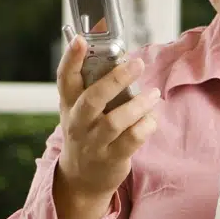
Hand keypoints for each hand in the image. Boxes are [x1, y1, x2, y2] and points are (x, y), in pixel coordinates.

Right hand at [53, 35, 160, 218]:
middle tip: (137, 64)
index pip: (65, 78)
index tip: (81, 40)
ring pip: (115, 121)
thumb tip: (122, 56)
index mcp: (69, 104)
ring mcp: (93, 142)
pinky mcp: (111, 158)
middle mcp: (78, 123)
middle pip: (92, 98)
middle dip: (115, 79)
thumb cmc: (86, 133)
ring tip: (153, 93)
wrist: (81, 178)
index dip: (71, 58)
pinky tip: (152, 118)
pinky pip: (131, 140)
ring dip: (138, 104)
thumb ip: (94, 87)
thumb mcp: (80, 110)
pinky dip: (145, 126)